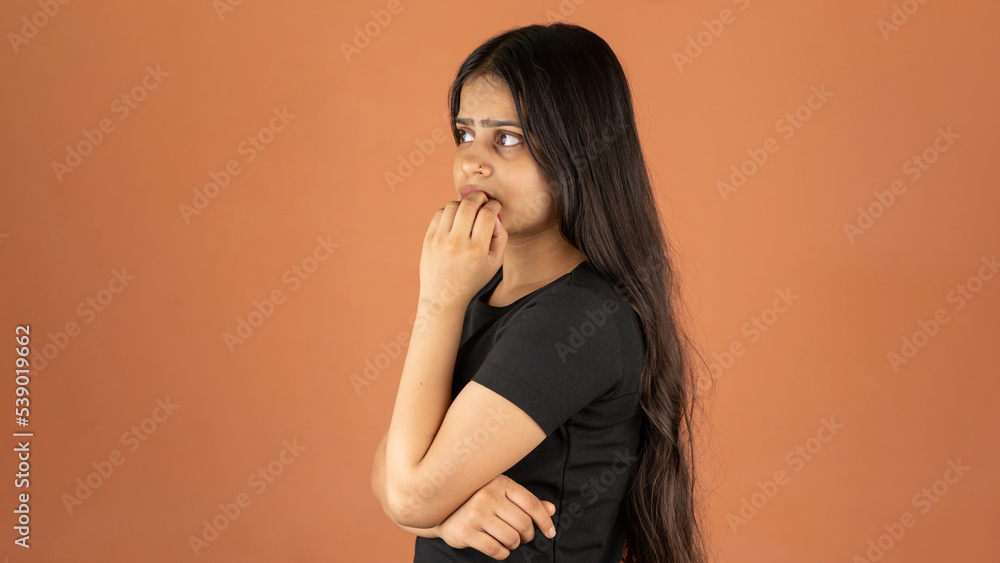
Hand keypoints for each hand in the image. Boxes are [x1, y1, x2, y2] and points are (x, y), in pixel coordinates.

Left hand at [419, 191, 505, 308]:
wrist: (443, 295)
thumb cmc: (472, 278)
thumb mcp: (494, 263)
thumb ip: (501, 237)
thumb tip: (495, 214)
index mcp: (476, 251)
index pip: (487, 215)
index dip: (494, 205)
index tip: (495, 206)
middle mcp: (457, 244)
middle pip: (469, 205)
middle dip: (479, 197)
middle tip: (484, 199)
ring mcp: (440, 240)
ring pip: (453, 205)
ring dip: (464, 203)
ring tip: (469, 210)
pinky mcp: (428, 239)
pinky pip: (440, 213)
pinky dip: (450, 211)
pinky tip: (456, 218)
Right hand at [433, 474, 556, 559]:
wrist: (441, 510)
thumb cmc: (478, 501)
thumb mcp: (502, 495)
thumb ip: (526, 502)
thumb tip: (552, 509)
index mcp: (499, 483)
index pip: (531, 503)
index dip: (545, 520)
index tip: (551, 532)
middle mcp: (487, 496)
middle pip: (523, 523)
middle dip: (528, 536)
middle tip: (523, 537)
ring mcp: (475, 514)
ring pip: (511, 538)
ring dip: (515, 544)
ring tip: (509, 541)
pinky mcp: (466, 532)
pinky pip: (496, 550)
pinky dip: (503, 553)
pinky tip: (499, 548)